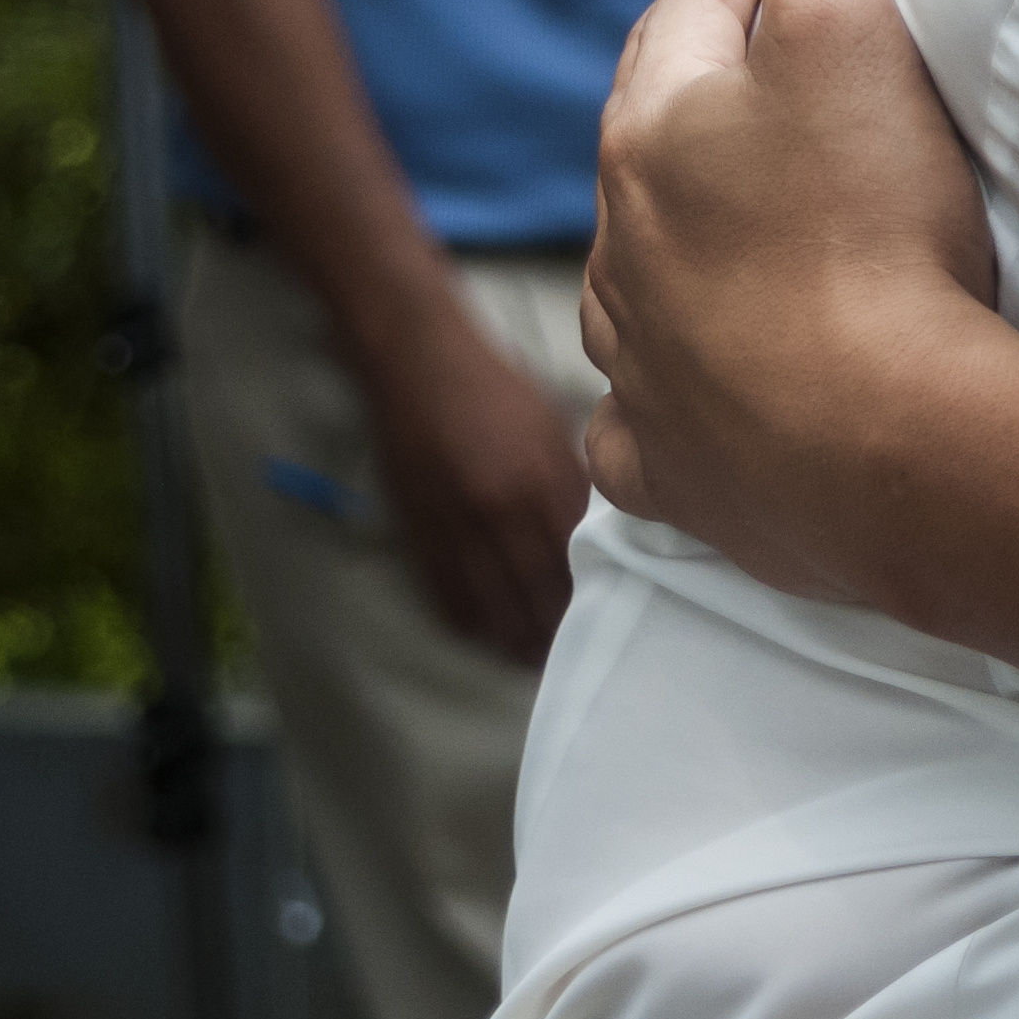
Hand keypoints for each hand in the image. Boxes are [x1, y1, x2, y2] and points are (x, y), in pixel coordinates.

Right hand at [354, 296, 590, 664]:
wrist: (419, 362)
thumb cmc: (495, 388)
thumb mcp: (551, 428)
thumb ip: (570, 483)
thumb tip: (595, 533)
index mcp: (538, 479)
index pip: (572, 560)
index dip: (585, 596)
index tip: (602, 615)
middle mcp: (496, 508)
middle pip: (532, 591)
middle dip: (552, 625)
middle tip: (572, 647)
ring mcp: (451, 522)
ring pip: (486, 602)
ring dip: (510, 635)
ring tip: (529, 656)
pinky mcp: (417, 527)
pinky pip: (443, 591)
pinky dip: (466, 620)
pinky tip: (483, 634)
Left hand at [581, 0, 1000, 604]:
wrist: (883, 447)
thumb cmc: (867, 227)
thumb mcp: (849, 34)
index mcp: (652, 130)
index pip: (695, 2)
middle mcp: (621, 245)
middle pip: (659, 136)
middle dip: (712, 92)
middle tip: (793, 65)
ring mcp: (638, 363)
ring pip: (639, 277)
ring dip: (681, 244)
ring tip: (751, 229)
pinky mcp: (674, 464)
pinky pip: (648, 418)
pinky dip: (669, 392)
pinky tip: (696, 392)